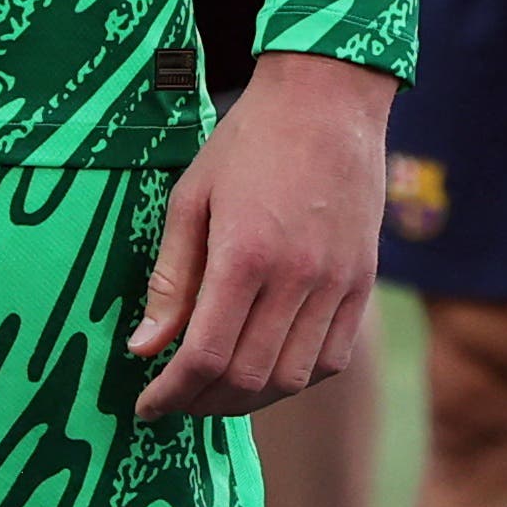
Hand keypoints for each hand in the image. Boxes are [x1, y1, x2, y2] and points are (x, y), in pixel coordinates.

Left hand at [127, 51, 393, 419]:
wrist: (327, 101)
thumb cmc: (248, 141)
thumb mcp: (191, 198)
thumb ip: (171, 279)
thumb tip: (144, 349)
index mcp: (245, 254)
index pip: (205, 355)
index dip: (171, 393)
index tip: (146, 405)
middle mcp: (296, 277)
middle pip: (247, 377)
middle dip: (202, 402)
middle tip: (175, 399)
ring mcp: (336, 284)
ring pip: (292, 379)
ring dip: (248, 398)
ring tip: (216, 389)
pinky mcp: (362, 283)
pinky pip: (332, 358)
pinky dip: (296, 378)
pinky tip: (267, 367)